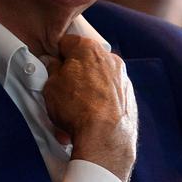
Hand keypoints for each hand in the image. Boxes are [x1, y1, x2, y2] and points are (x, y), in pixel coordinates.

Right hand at [42, 34, 137, 181]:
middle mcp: (109, 59)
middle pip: (85, 62)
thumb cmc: (77, 108)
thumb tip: (54, 65)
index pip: (67, 42)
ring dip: (85, 92)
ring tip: (73, 115)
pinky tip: (88, 121)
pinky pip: (109, 96)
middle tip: (61, 93)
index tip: (51, 67)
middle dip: (73, 76)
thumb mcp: (51, 86)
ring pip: (97, 80)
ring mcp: (122, 78)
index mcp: (88, 48)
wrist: (105, 138)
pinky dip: (99, 105)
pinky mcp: (130, 98)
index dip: (56, 55)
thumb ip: (52, 69)